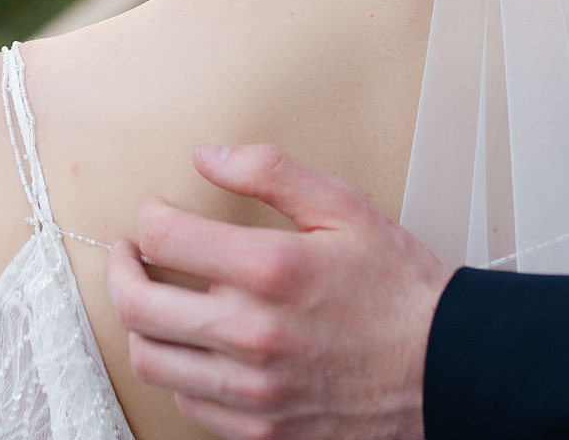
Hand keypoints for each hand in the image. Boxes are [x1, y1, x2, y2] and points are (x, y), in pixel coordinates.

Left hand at [107, 143, 450, 439]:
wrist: (447, 369)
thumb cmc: (398, 288)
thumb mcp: (344, 209)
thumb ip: (270, 172)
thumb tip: (207, 155)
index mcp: (270, 269)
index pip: (163, 235)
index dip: (148, 216)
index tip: (155, 214)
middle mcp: (252, 332)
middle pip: (138, 303)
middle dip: (121, 271)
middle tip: (129, 256)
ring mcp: (254, 389)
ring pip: (152, 359)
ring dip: (142, 325)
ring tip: (154, 300)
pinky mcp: (262, 429)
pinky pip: (188, 402)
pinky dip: (180, 371)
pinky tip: (196, 346)